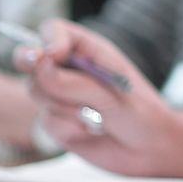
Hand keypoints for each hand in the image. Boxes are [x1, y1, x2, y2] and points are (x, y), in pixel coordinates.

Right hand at [19, 21, 182, 175]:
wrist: (150, 150)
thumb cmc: (141, 113)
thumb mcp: (114, 94)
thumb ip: (76, 82)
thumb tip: (40, 67)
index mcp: (88, 51)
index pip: (53, 31)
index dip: (48, 40)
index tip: (52, 56)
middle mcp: (69, 70)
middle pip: (32, 61)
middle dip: (40, 75)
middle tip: (52, 82)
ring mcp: (59, 96)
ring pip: (38, 94)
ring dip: (67, 108)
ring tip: (100, 116)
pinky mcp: (55, 121)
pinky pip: (47, 122)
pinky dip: (70, 129)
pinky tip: (92, 132)